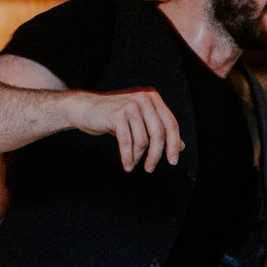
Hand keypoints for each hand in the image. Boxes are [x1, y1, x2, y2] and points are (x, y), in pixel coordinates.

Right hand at [68, 88, 184, 172]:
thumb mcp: (140, 121)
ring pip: (143, 140)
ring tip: (134, 163)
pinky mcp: (117, 114)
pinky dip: (128, 157)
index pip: (171, 124)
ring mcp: (130, 105)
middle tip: (150, 168)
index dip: (174, 144)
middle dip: (156, 155)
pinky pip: (127, 142)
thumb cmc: (114, 116)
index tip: (173, 161)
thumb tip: (180, 146)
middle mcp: (144, 99)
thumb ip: (159, 130)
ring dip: (139, 157)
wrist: (86, 108)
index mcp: (153, 98)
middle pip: (159, 133)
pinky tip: (127, 165)